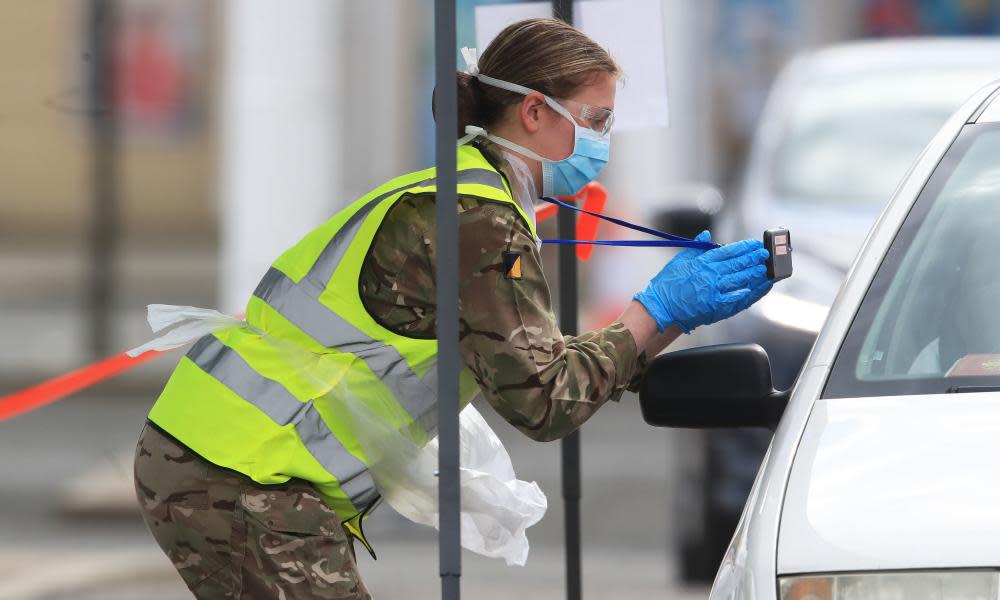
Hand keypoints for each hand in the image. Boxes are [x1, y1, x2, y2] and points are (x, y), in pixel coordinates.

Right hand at [634, 235, 771, 332]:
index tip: (755, 244)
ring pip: (740, 280)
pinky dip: (747, 294)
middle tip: (765, 255)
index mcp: (702, 262)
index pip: (728, 251)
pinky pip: (735, 299)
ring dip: (755, 274)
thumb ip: (696, 247)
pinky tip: (756, 289)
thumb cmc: (667, 284)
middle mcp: (710, 275)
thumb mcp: (679, 260)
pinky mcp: (714, 306)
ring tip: (766, 270)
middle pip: (737, 264)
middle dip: (754, 258)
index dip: (744, 247)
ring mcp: (713, 291)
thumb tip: (707, 235)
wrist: (659, 306)